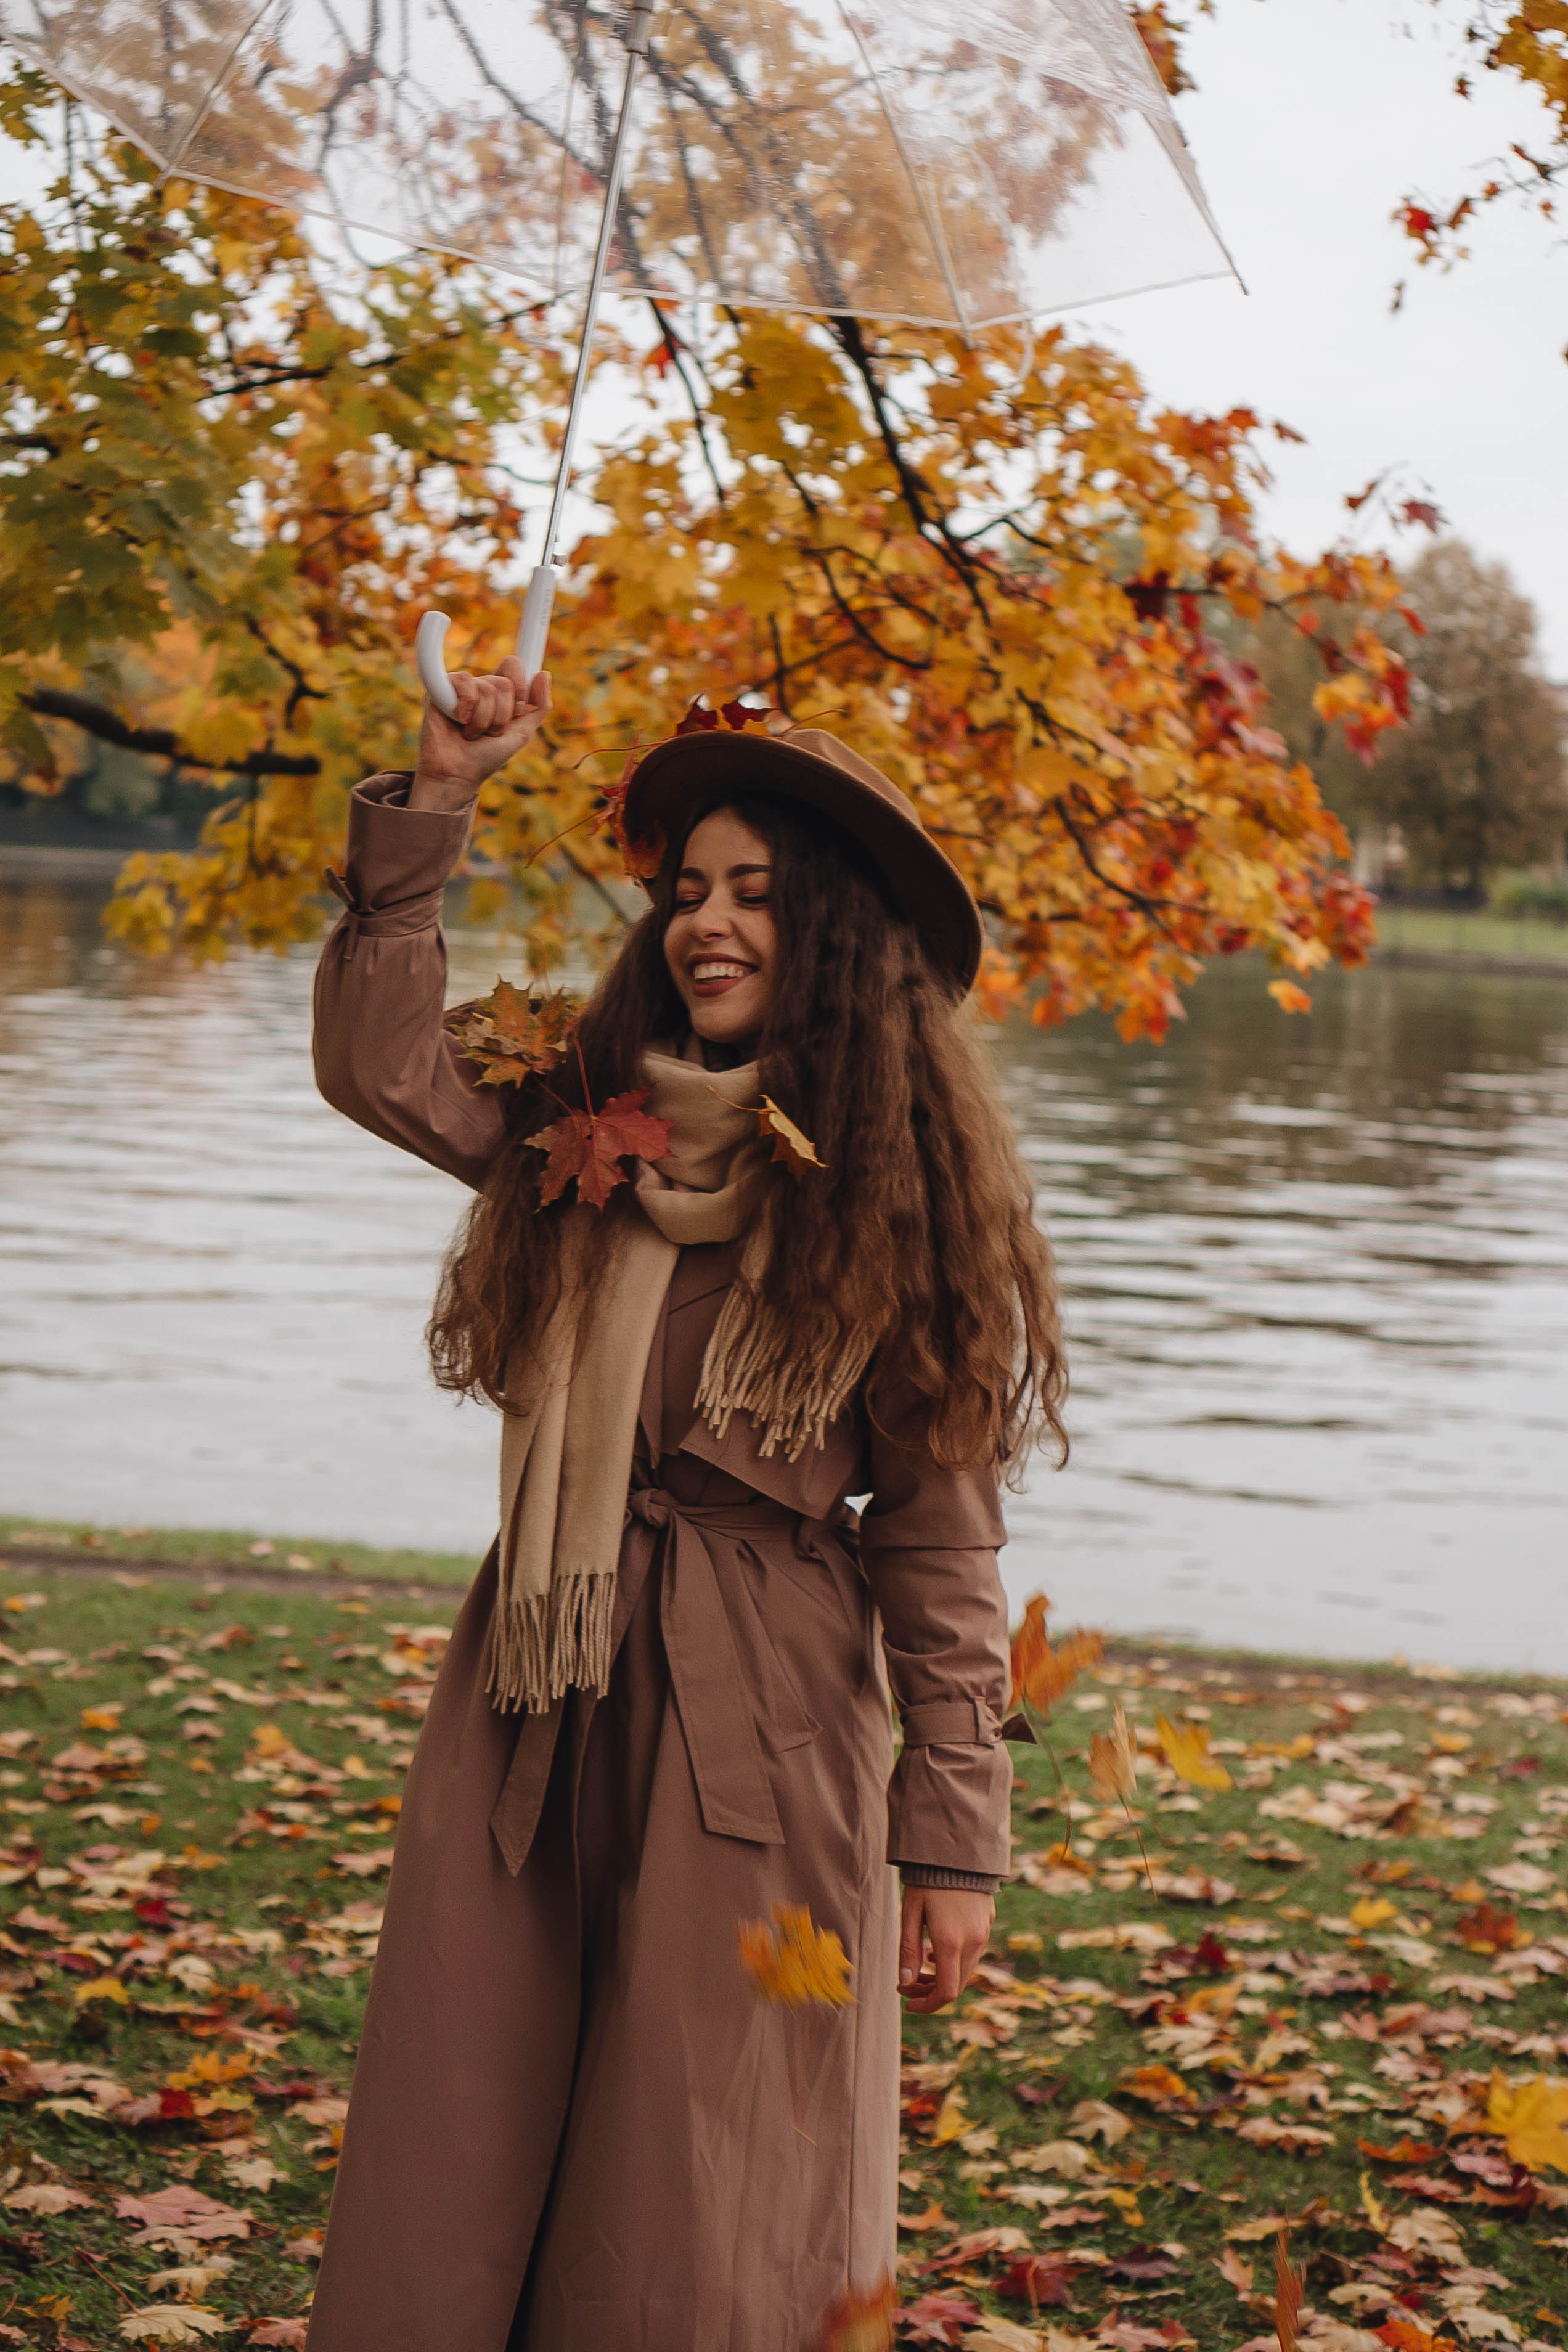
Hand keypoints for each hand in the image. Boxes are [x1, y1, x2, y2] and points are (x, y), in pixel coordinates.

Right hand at [409, 658, 550, 812]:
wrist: (458, 774)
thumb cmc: (487, 757)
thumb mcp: (522, 733)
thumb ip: (539, 707)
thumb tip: (544, 674)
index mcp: (499, 692)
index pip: (513, 666)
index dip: (521, 688)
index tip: (516, 712)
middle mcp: (480, 686)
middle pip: (504, 683)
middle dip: (501, 717)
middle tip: (488, 732)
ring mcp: (460, 687)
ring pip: (487, 687)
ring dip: (483, 720)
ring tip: (470, 733)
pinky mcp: (440, 688)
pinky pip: (464, 682)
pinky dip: (466, 708)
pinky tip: (458, 721)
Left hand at [898, 1884, 993, 2013]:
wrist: (957, 1849)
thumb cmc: (927, 1879)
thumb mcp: (910, 1913)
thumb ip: (907, 1950)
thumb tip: (904, 1982)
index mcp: (951, 1942)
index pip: (946, 1992)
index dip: (927, 2004)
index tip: (907, 2002)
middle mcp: (973, 1942)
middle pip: (956, 1985)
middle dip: (930, 1992)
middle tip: (905, 1984)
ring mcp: (984, 1933)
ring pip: (965, 1971)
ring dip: (942, 1977)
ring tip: (918, 1966)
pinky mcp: (988, 1924)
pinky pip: (972, 1954)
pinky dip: (954, 1961)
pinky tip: (935, 1950)